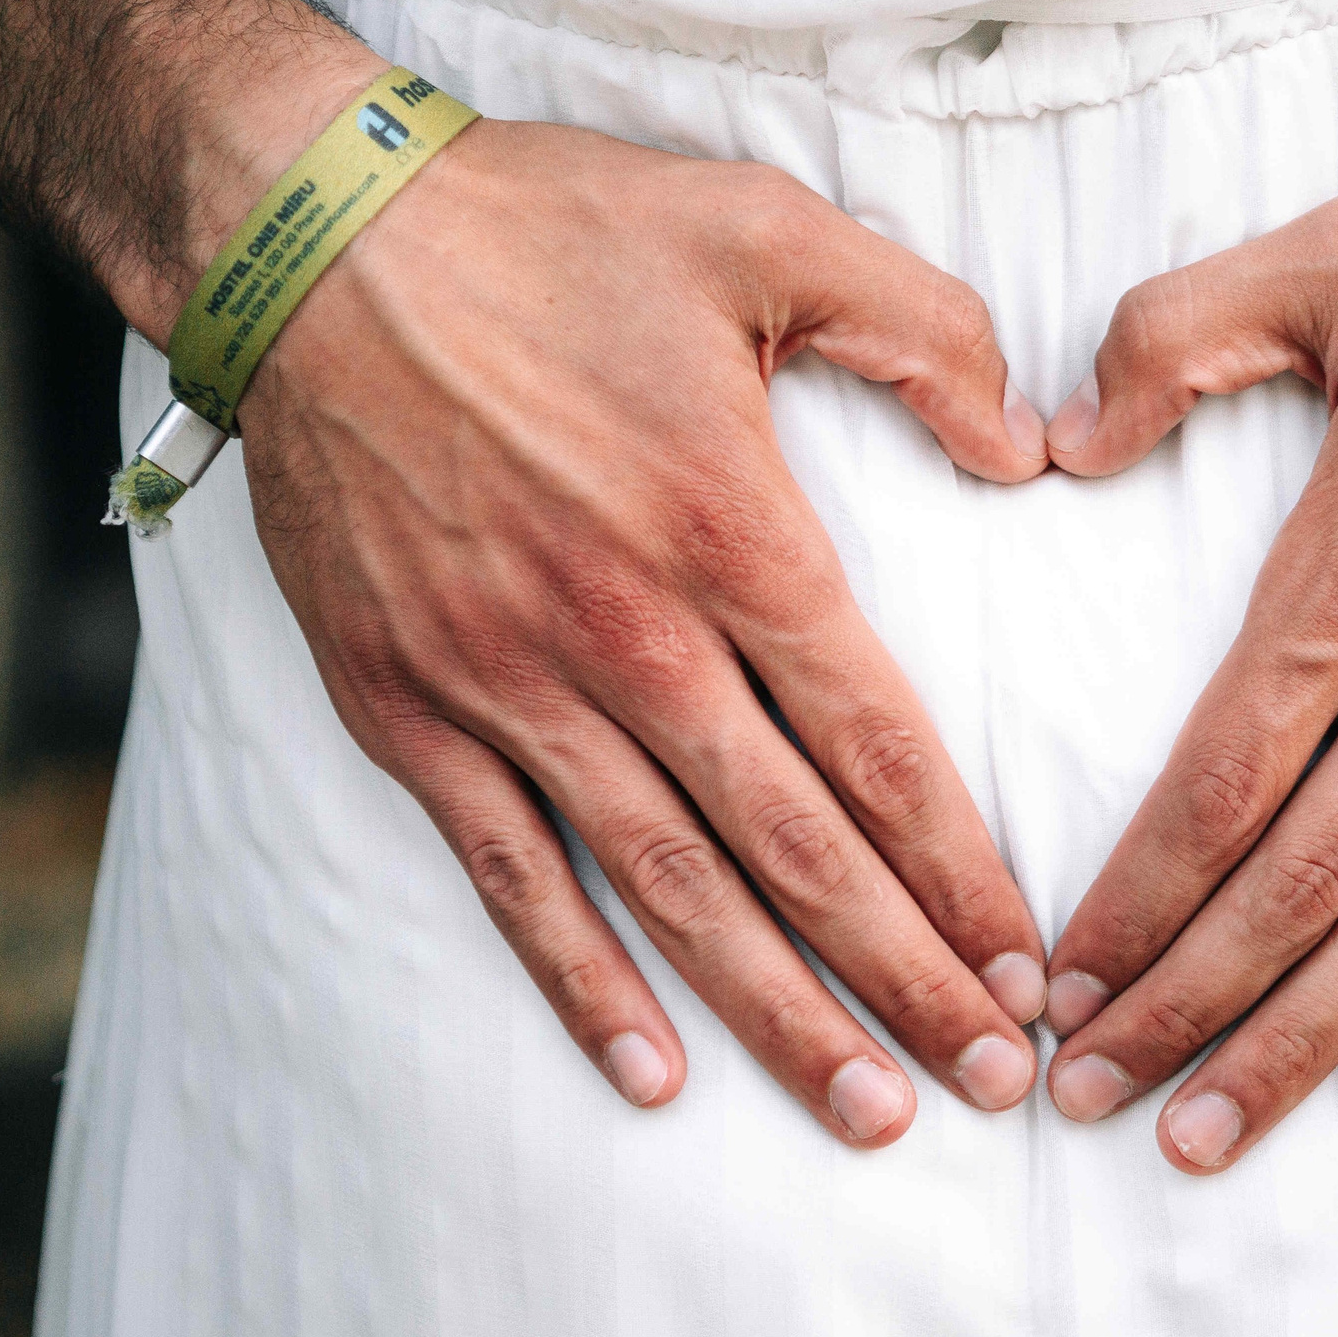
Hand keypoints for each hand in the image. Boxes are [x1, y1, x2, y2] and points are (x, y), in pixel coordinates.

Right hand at [232, 97, 1055, 1146]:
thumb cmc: (548, 229)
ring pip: (665, 887)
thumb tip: (1030, 449)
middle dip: (904, 975)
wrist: (307, 238)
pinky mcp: (406, 707)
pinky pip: (505, 872)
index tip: (1029, 961)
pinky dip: (577, 979)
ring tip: (865, 1107)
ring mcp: (505, 685)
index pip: (876, 742)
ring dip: (774, 1011)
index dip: (961, 867)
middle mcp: (625, 636)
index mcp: (729, 531)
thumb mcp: (769, 229)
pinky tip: (648, 1068)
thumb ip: (923, 329)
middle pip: (793, 847)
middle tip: (992, 1077)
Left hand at [1033, 129, 1337, 1170]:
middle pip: (1294, 879)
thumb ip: (1173, 337)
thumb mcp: (1334, 252)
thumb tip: (1054, 442)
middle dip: (1183, 1003)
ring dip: (1301, 1035)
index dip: (1133, 899)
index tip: (1062, 984)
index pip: (1219, 778)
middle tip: (1092, 1097)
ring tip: (1212, 1132)